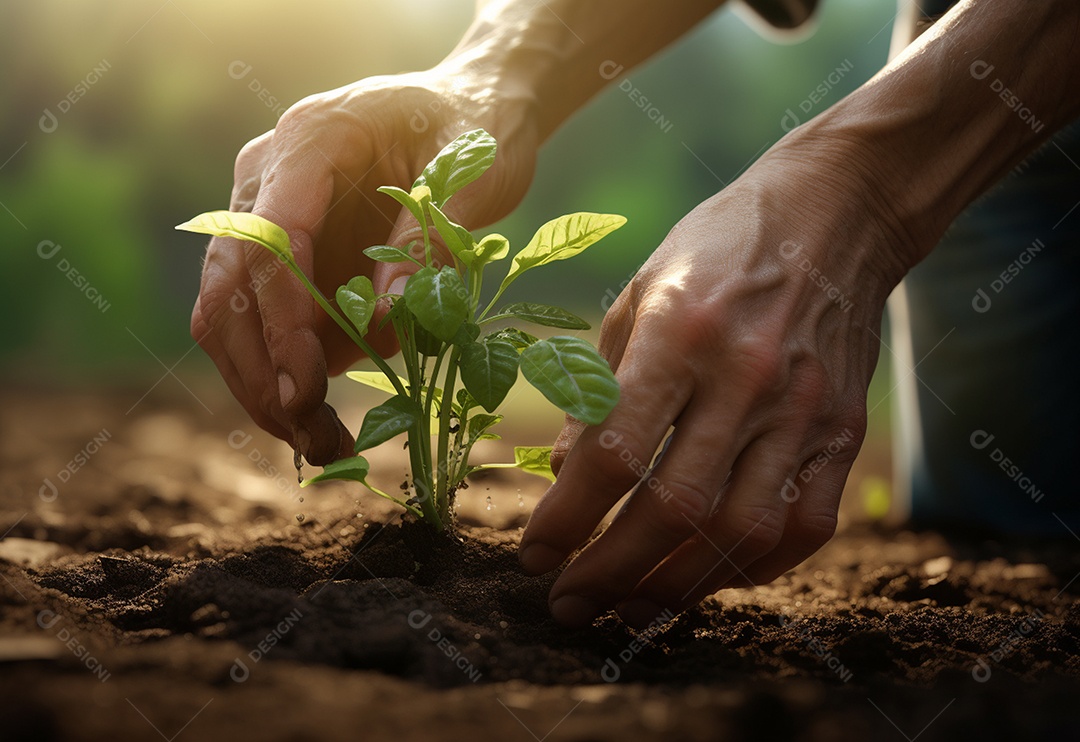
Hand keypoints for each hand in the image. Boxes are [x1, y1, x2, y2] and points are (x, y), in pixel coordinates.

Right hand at [192, 68, 536, 463]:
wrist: (471, 107)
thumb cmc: (475, 127)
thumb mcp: (472, 170)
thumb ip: (428, 241)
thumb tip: (384, 323)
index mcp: (311, 140)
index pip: (270, 234)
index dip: (282, 314)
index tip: (308, 382)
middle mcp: (268, 178)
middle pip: (228, 282)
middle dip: (262, 367)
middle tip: (310, 433)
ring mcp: (268, 219)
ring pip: (226, 313)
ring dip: (262, 386)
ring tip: (320, 445)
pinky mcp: (286, 261)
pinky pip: (261, 326)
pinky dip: (282, 379)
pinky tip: (323, 424)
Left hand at [519, 142, 910, 627]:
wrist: (832, 214)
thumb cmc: (716, 249)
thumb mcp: (637, 292)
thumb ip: (600, 384)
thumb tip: (565, 474)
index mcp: (679, 331)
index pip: (615, 452)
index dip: (567, 518)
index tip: (532, 556)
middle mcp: (746, 376)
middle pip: (675, 509)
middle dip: (609, 572)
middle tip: (567, 605)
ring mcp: (804, 409)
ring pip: (740, 534)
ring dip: (674, 588)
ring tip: (625, 611)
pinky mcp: (844, 431)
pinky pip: (804, 528)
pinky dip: (750, 570)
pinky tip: (703, 580)